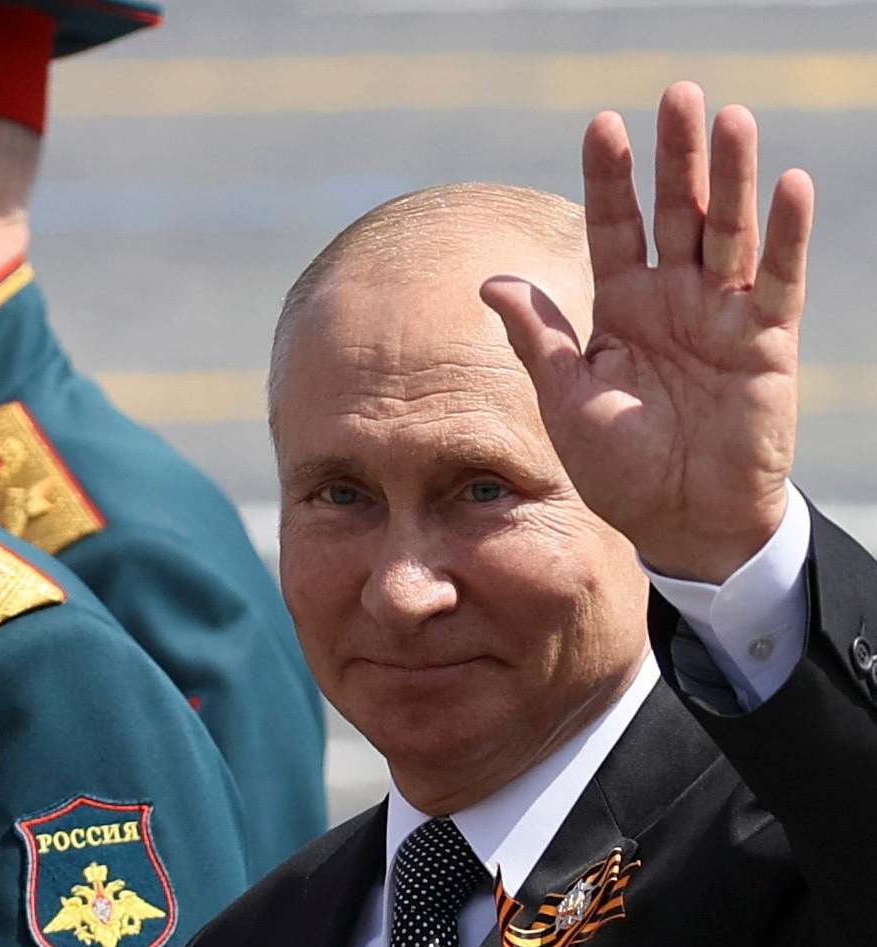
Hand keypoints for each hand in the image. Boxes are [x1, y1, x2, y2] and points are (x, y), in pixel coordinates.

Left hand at [482, 81, 813, 583]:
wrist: (677, 522)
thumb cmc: (617, 466)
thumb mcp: (566, 398)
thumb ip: (537, 337)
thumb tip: (490, 281)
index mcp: (621, 307)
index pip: (614, 227)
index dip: (610, 179)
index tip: (601, 124)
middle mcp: (674, 299)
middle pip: (674, 213)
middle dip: (675, 156)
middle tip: (676, 93)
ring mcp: (723, 315)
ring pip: (728, 232)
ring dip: (730, 177)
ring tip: (729, 118)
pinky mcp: (766, 342)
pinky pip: (779, 281)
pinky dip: (786, 236)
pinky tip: (789, 184)